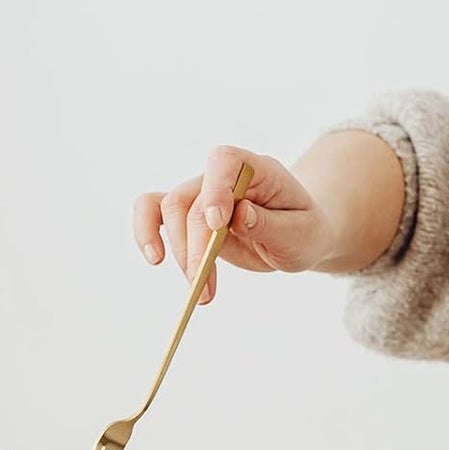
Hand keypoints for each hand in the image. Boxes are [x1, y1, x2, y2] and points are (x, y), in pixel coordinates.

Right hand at [134, 145, 329, 303]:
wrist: (296, 236)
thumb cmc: (303, 230)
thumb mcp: (301, 233)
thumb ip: (270, 224)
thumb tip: (239, 215)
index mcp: (257, 170)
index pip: (225, 161)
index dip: (215, 188)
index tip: (217, 224)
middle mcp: (224, 177)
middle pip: (190, 198)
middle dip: (194, 246)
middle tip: (204, 286)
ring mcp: (202, 194)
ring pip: (167, 208)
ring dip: (177, 252)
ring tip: (196, 288)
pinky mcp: (188, 215)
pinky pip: (153, 211)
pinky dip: (146, 233)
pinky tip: (155, 259)